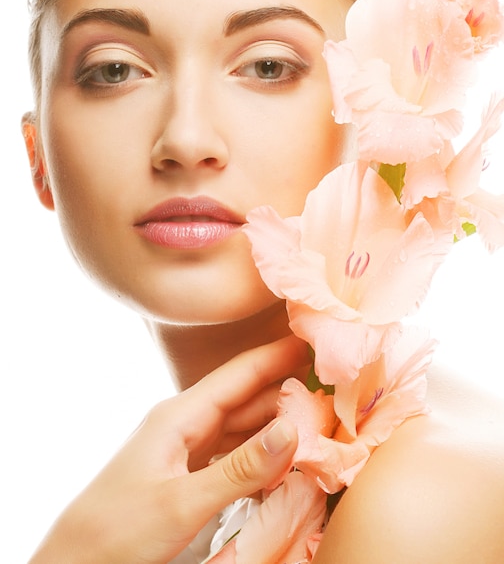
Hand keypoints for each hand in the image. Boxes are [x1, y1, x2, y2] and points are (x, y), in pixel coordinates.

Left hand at [29, 335, 308, 563]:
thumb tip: (293, 428)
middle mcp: (185, 423)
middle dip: (286, 393)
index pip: (240, 375)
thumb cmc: (119, 530)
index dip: (277, 355)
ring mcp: (186, 449)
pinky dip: (260, 456)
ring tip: (318, 423)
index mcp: (180, 415)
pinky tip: (284, 461)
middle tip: (332, 391)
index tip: (312, 338)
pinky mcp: (187, 473)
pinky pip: (233, 455)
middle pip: (246, 399)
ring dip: (277, 427)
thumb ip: (240, 468)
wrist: (75, 562)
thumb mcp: (183, 501)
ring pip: (242, 428)